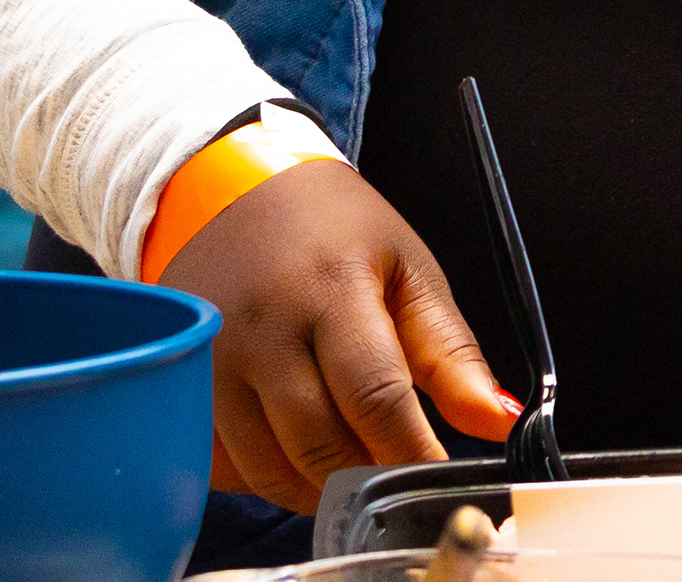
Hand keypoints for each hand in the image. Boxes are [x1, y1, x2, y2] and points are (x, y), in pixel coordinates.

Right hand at [158, 159, 521, 512]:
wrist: (231, 194)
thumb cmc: (334, 234)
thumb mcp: (409, 271)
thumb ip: (453, 354)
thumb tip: (501, 421)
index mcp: (330, 290)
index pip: (375, 395)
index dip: (411, 450)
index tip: (440, 477)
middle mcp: (261, 331)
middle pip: (318, 444)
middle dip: (367, 475)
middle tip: (396, 473)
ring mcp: (209, 365)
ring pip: (267, 468)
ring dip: (318, 487)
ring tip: (355, 466)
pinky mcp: (180, 389)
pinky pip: (222, 467)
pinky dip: (265, 479)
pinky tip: (296, 453)